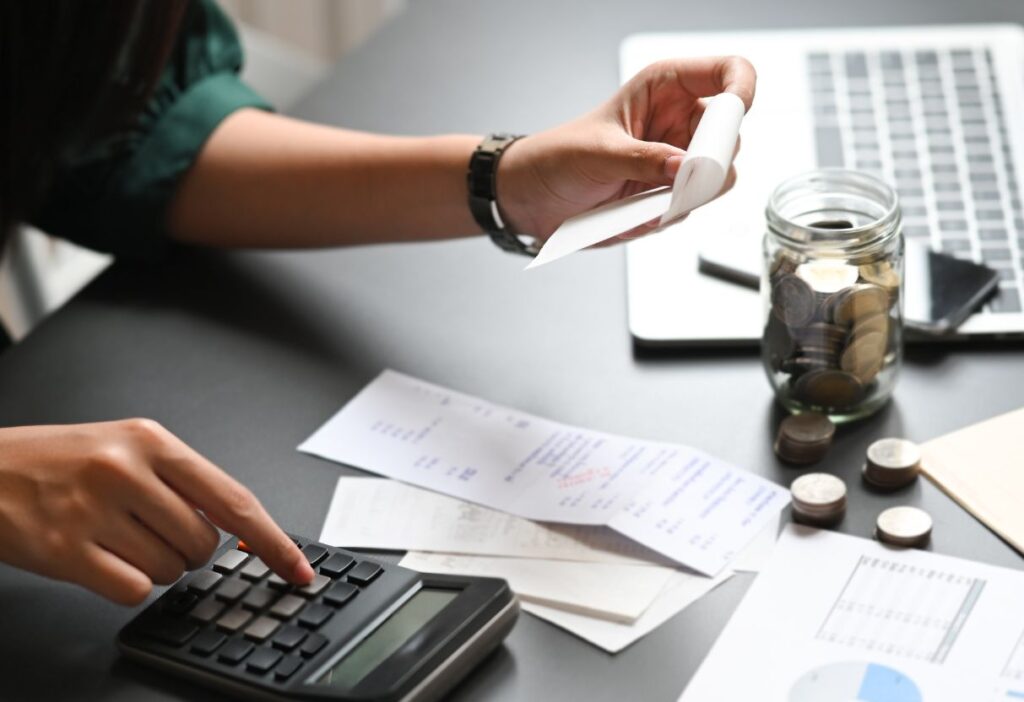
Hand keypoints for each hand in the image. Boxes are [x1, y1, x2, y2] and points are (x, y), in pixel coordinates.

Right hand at [0, 419, 313, 604]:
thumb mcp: (125, 446)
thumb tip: (238, 526)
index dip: (273, 541)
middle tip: (147, 528)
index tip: (298, 569)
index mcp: (152, 440)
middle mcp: (126, 470)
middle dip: (186, 549)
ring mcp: (94, 510)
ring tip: (114, 536)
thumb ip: (182, 479)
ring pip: (170, 570)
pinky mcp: (65, 550)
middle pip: (204, 543)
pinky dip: (124, 584)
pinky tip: (97, 557)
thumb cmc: (58, 461)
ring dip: (153, 565)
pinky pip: (133, 589)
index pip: (235, 499)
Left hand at [497, 56, 755, 240]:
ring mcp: (679, 160)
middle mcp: (680, 121)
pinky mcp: (671, 194)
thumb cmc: (558, 157)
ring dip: (686, 195)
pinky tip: (633, 212)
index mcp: (666, 87)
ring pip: (718, 178)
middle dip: (710, 161)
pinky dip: (667, 215)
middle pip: (731, 135)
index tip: (732, 120)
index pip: (729, 73)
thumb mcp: (599, 154)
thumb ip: (645, 160)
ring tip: (642, 199)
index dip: (741, 92)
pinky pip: (692, 207)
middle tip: (679, 178)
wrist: (534, 198)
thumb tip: (686, 168)